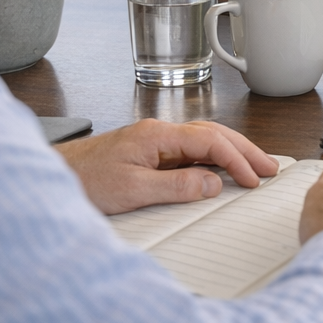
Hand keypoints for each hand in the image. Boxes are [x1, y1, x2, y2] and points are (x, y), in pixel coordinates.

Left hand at [55, 118, 278, 214]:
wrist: (53, 175)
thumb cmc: (84, 179)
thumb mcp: (133, 191)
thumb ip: (177, 187)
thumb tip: (213, 184)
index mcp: (158, 134)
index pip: (210, 141)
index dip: (236, 159)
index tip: (253, 178)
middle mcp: (159, 132)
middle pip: (214, 134)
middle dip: (245, 149)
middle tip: (269, 167)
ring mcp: (154, 140)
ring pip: (204, 139)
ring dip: (232, 151)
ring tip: (254, 165)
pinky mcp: (148, 151)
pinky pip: (190, 149)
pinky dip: (213, 156)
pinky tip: (221, 167)